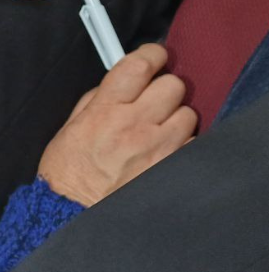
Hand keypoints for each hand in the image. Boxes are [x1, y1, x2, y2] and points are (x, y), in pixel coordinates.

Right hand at [38, 44, 197, 205]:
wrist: (74, 217)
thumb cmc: (71, 173)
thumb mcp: (72, 127)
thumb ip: (100, 97)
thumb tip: (128, 78)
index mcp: (106, 111)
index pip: (139, 65)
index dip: (153, 54)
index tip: (156, 57)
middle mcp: (135, 126)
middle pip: (173, 84)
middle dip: (165, 90)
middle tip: (154, 103)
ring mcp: (159, 148)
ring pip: (189, 113)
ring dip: (177, 118)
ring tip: (159, 133)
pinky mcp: (174, 167)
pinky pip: (194, 142)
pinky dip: (184, 144)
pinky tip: (167, 152)